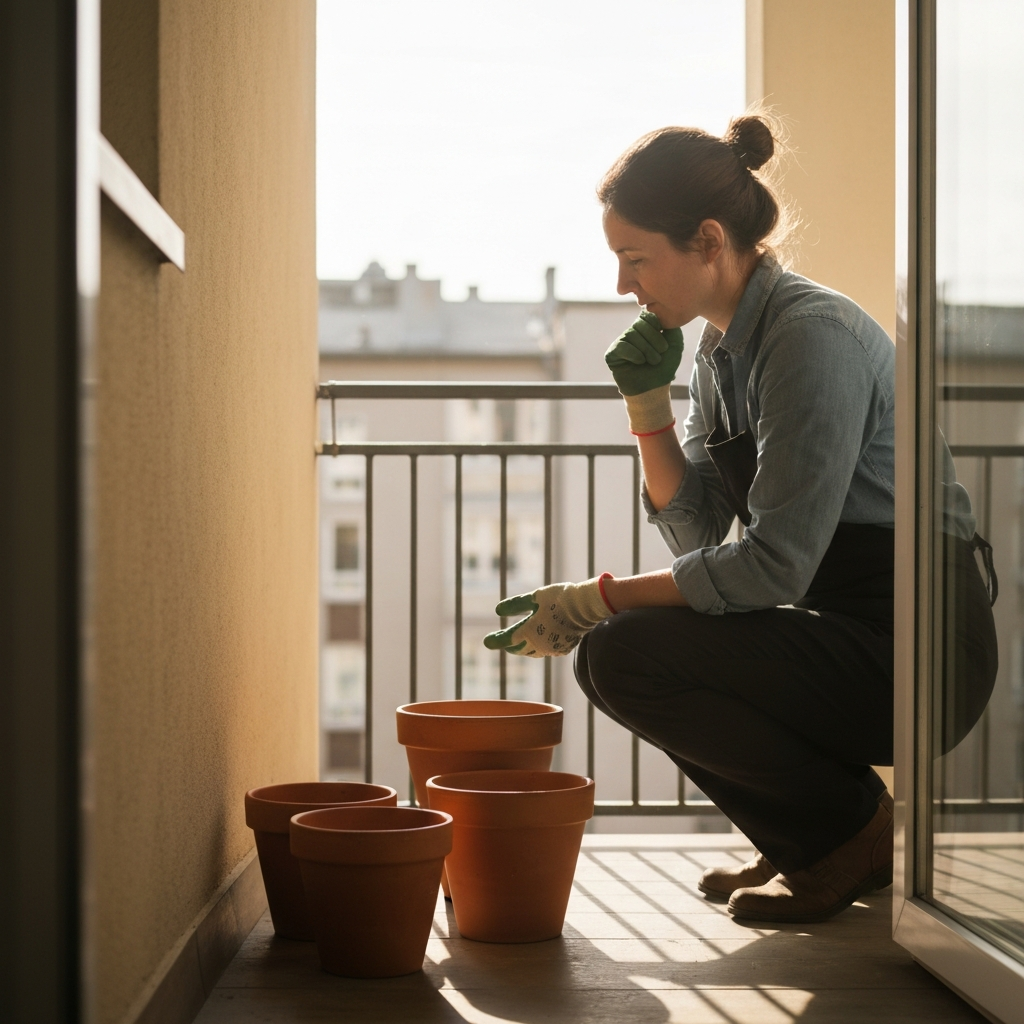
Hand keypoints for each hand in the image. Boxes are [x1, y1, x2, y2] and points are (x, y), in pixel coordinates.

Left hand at [482, 577, 613, 657]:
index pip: (507, 640)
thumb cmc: (559, 598)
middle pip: (519, 648)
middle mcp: (540, 645)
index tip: (486, 642)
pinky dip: (540, 644)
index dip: (496, 641)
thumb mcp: (535, 597)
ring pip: (533, 651)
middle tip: (502, 638)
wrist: (587, 606)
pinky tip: (540, 637)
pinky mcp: (564, 648)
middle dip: (510, 643)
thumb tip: (498, 610)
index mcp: (529, 632)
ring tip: (518, 639)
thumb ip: (516, 605)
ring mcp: (553, 649)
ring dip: (524, 646)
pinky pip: (547, 649)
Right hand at [604, 310, 683, 396]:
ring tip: (652, 361)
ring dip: (647, 350)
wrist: (654, 388)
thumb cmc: (664, 367)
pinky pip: (622, 346)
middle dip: (654, 339)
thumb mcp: (675, 344)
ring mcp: (620, 342)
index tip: (664, 341)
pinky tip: (639, 362)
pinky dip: (634, 354)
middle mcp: (631, 333)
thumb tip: (657, 313)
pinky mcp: (612, 353)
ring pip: (632, 335)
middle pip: (639, 323)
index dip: (657, 326)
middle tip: (661, 352)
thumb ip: (671, 325)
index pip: (647, 315)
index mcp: (645, 328)